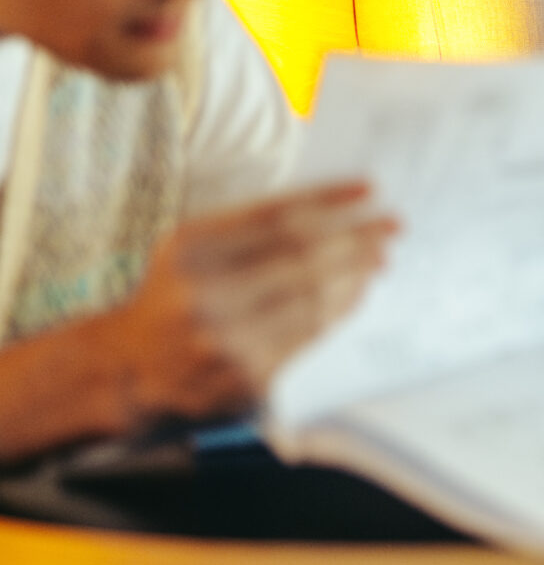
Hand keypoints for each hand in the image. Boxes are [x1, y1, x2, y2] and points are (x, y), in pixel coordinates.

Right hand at [96, 182, 396, 421]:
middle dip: (357, 237)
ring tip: (379, 257)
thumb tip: (330, 214)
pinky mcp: (246, 374)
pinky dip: (339, 309)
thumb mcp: (189, 247)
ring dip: (356, 275)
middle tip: (392, 225)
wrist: (130, 364)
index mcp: (189, 248)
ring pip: (312, 299)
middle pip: (302, 257)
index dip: (329, 200)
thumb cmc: (171, 295)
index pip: (275, 216)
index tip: (368, 189)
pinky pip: (309, 335)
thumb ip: (247, 228)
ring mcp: (226, 338)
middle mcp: (204, 292)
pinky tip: (356, 293)